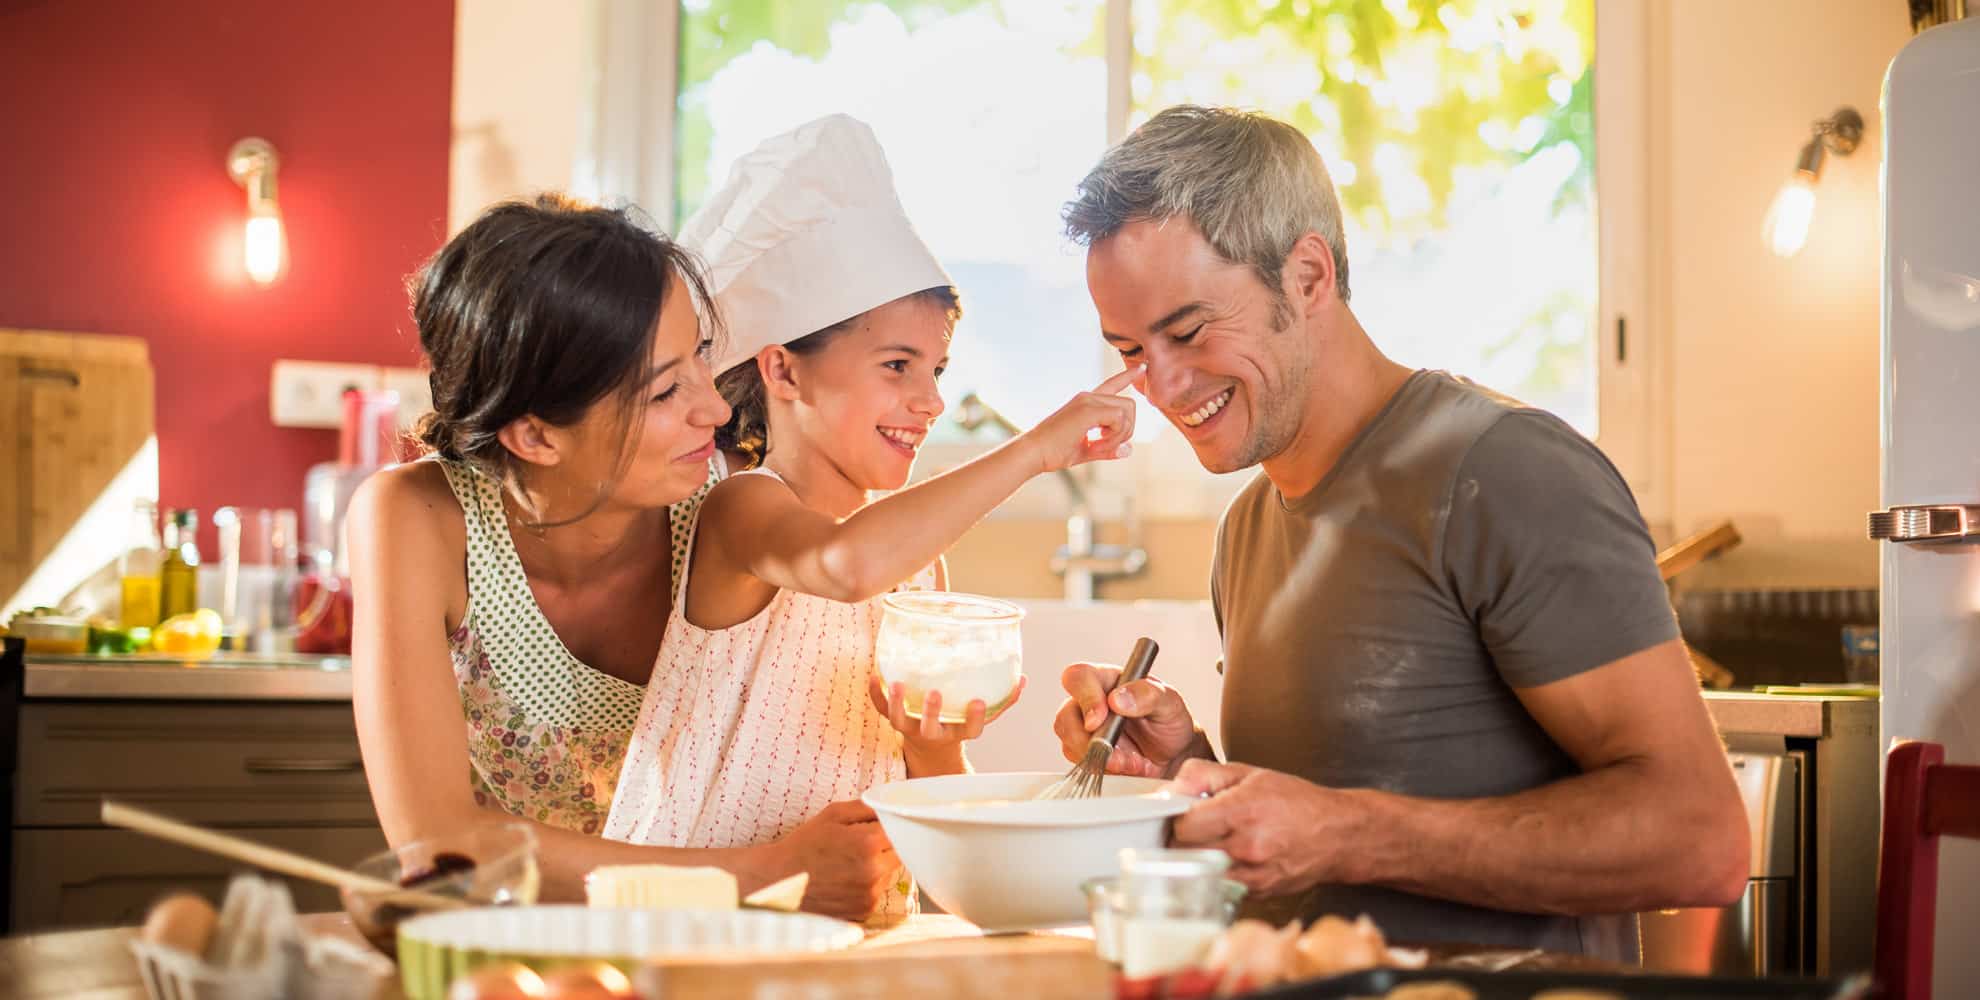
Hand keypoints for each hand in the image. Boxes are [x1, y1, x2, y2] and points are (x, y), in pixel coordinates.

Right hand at [755, 800, 898, 920]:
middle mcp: (873, 872)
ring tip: (850, 863)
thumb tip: (891, 806)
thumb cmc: (804, 844)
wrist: (778, 881)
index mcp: (868, 844)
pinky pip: (877, 892)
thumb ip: (866, 807)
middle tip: (861, 844)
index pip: (900, 830)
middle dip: (886, 847)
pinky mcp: (864, 911)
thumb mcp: (833, 815)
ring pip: (889, 874)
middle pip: (900, 853)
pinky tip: (846, 880)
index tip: (878, 827)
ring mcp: (870, 895)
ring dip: (878, 867)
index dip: (889, 827)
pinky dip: (868, 886)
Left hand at [869, 675, 1024, 774]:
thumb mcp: (978, 718)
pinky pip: (881, 709)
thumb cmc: (958, 723)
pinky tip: (874, 676)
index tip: (979, 702)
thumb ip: (1002, 701)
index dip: (975, 718)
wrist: (929, 748)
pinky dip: (876, 694)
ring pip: (901, 720)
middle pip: (932, 728)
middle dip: (933, 713)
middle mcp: (933, 733)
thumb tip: (1022, 678)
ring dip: (897, 703)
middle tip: (935, 693)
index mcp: (957, 732)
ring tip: (896, 683)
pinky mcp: (894, 720)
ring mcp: (911, 728)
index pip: (970, 729)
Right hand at [1017, 365, 1140, 473]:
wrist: (1033, 452)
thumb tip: (1129, 450)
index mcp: (1086, 403)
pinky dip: (1114, 436)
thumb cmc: (1054, 452)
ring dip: (1119, 434)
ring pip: (1127, 411)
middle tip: (1105, 447)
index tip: (1142, 367)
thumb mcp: (1087, 451)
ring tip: (1097, 446)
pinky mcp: (1088, 409)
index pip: (1111, 385)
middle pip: (1129, 404)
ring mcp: (1088, 400)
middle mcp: (1088, 397)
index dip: (1127, 376)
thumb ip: (1109, 450)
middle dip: (1126, 430)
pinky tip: (1096, 444)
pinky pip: (1119, 419)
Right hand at [1053, 661, 1207, 777]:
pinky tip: (1125, 766)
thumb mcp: (1169, 702)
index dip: (1085, 697)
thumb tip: (1118, 698)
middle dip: (1087, 739)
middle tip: (1113, 751)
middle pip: (1065, 715)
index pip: (1080, 677)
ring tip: (1128, 761)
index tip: (1100, 718)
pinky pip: (1080, 762)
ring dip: (1098, 756)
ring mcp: (1085, 729)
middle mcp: (1090, 702)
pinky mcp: (1086, 753)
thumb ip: (1147, 694)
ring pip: (1069, 741)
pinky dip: (1103, 768)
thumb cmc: (1169, 721)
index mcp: (1107, 680)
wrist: (1175, 754)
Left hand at [1169, 760, 1358, 897]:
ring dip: (1198, 858)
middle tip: (1195, 827)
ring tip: (1213, 841)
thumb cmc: (1297, 801)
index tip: (1184, 814)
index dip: (1177, 818)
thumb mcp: (1251, 773)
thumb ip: (1205, 774)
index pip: (1184, 825)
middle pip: (1187, 852)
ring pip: (1201, 872)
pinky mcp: (1258, 892)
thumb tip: (1173, 788)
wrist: (1338, 834)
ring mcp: (1253, 875)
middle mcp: (1247, 846)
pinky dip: (1218, 872)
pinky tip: (1231, 857)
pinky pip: (1221, 884)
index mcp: (1243, 811)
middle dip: (1184, 838)